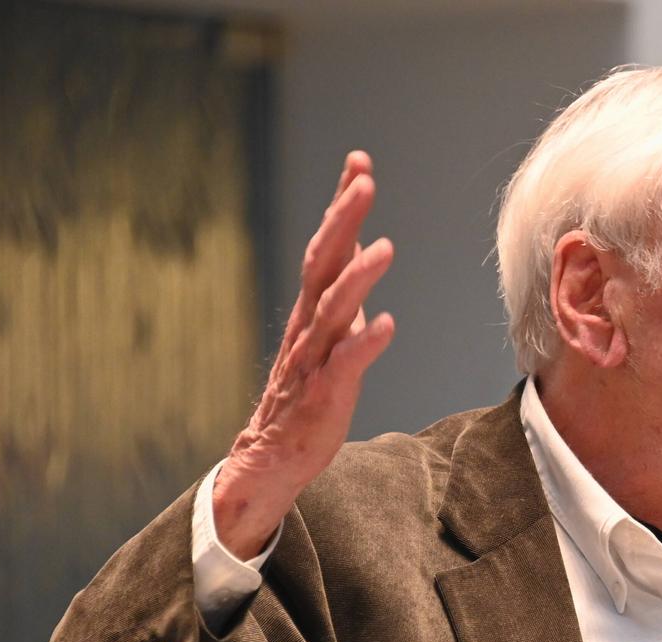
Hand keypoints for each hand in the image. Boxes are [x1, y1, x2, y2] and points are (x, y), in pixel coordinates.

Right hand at [214, 151, 395, 557]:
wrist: (274, 457)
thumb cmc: (307, 395)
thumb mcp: (330, 335)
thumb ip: (345, 295)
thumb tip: (365, 252)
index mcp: (312, 310)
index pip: (326, 247)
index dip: (340, 206)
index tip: (358, 163)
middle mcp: (309, 327)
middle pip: (322, 264)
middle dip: (342, 221)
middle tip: (362, 181)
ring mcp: (313, 360)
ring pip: (334, 311)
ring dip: (358, 278)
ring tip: (385, 248)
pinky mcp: (323, 395)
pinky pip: (344, 366)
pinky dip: (364, 345)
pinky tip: (388, 325)